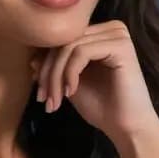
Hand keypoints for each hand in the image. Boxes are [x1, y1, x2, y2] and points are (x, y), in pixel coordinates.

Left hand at [32, 20, 158, 144]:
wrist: (126, 128)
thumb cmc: (101, 107)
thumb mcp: (69, 84)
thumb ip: (55, 68)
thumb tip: (32, 58)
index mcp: (99, 34)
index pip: (62, 40)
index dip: (44, 65)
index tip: (39, 93)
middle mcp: (110, 29)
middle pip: (64, 42)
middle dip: (48, 73)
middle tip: (43, 99)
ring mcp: (117, 34)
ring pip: (69, 47)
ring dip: (55, 77)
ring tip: (54, 101)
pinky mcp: (120, 45)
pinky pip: (82, 52)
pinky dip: (70, 73)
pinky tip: (71, 92)